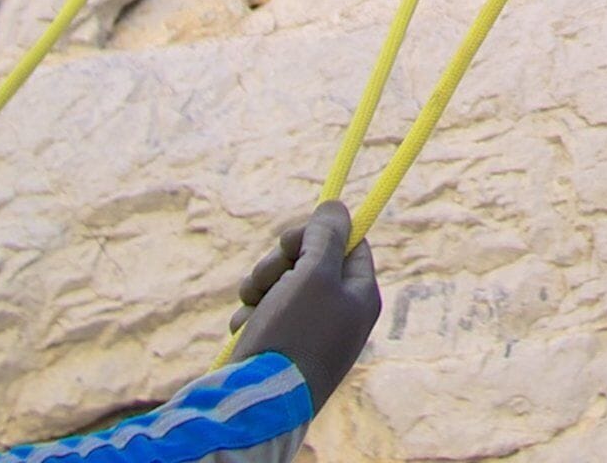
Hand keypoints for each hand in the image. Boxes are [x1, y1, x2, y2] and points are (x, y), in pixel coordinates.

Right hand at [226, 201, 380, 406]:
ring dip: (259, 289)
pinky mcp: (280, 349)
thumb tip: (337, 207)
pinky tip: (246, 332)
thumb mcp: (315, 275)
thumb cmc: (294, 335)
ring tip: (252, 308)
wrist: (261, 400)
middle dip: (279, 263)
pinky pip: (262, 314)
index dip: (318, 234)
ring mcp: (309, 333)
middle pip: (309, 262)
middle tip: (267, 278)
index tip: (292, 238)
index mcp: (360, 296)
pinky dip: (250, 317)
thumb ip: (325, 238)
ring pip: (280, 285)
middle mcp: (339, 315)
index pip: (349, 245)